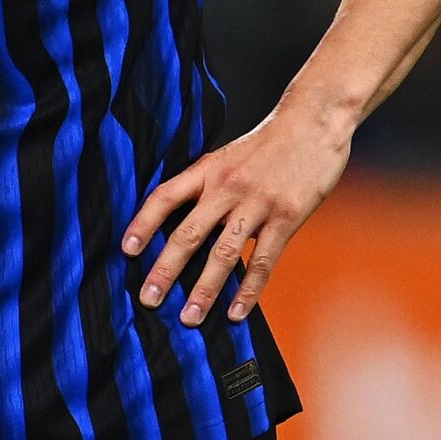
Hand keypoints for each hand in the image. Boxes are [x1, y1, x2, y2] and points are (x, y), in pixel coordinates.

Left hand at [120, 97, 351, 326]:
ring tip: (189, 318)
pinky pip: (262, 261)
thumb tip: (182, 217)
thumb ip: (208, 183)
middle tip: (148, 298)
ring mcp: (257, 204)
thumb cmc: (270, 142)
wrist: (314, 121)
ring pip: (223, 254)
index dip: (143, 223)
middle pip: (188, 233)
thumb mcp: (230, 155)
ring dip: (204, 290)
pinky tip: (236, 313)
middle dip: (165, 270)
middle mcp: (228, 187)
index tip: (126, 250)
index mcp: (209, 169)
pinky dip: (248, 291)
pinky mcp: (286, 218)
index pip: (166, 196)